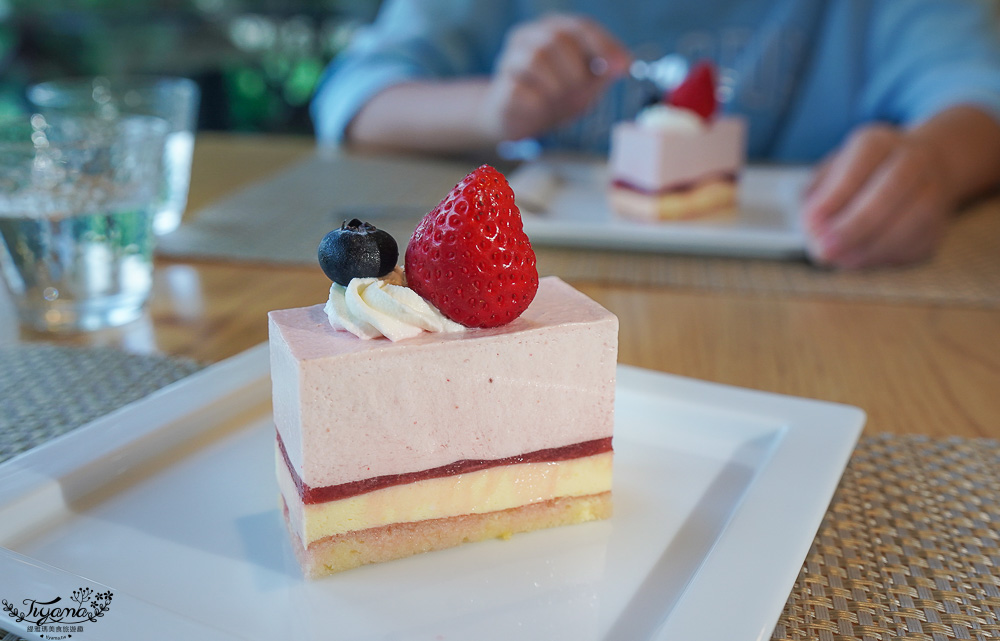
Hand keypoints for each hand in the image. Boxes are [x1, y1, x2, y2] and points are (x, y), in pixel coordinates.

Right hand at [479, 14, 629, 141]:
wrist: (517, 121)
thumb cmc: (555, 95)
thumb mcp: (587, 82)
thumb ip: (606, 71)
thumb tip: (625, 64)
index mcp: (553, 28)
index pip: (581, 26)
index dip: (605, 45)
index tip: (623, 67)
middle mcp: (527, 36)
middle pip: (557, 38)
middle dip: (576, 69)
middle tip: (579, 90)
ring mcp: (509, 59)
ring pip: (536, 59)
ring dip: (557, 86)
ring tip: (558, 99)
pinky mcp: (501, 87)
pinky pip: (522, 88)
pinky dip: (539, 102)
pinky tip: (540, 107)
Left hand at [803, 124, 953, 269]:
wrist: (914, 174)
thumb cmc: (856, 178)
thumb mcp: (827, 178)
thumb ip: (816, 199)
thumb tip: (813, 228)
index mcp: (877, 144)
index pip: (859, 165)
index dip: (835, 197)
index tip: (810, 223)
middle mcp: (912, 160)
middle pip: (892, 188)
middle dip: (855, 225)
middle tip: (824, 250)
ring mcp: (932, 190)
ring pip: (912, 220)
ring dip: (870, 247)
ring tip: (837, 259)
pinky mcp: (938, 225)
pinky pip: (916, 244)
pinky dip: (884, 257)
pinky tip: (858, 259)